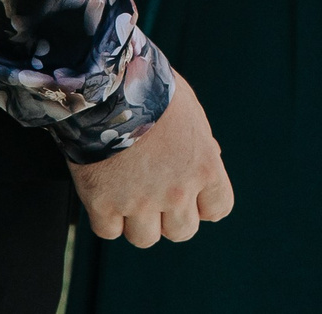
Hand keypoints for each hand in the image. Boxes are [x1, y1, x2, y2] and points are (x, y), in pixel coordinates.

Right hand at [69, 73, 233, 246]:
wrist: (107, 83)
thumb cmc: (152, 89)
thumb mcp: (191, 113)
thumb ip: (202, 144)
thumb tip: (212, 157)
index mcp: (205, 167)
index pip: (218, 208)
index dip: (202, 204)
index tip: (189, 193)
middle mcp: (177, 191)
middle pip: (182, 232)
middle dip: (170, 216)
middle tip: (154, 192)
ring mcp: (139, 201)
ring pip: (145, 238)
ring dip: (137, 221)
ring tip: (127, 192)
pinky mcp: (103, 203)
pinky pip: (108, 231)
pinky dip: (106, 217)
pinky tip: (105, 192)